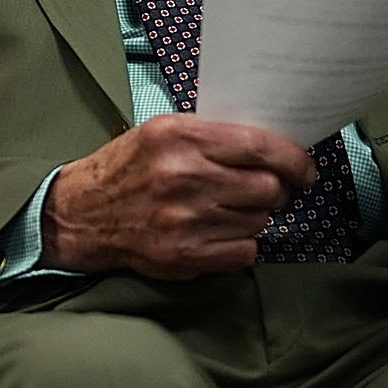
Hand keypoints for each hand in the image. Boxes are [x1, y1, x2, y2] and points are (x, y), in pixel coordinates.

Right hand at [40, 117, 316, 280]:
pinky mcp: (185, 255)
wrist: (82, 214)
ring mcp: (185, 220)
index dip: (294, 159)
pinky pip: (245, 252)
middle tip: (259, 191)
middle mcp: (184, 177)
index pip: (260, 147)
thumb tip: (274, 147)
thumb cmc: (127, 168)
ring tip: (224, 210)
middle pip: (268, 189)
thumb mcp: (161, 132)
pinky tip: (216, 232)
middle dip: (273, 191)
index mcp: (180, 138)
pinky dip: (239, 244)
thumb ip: (213, 135)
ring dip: (252, 217)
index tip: (304, 169)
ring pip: (259, 221)